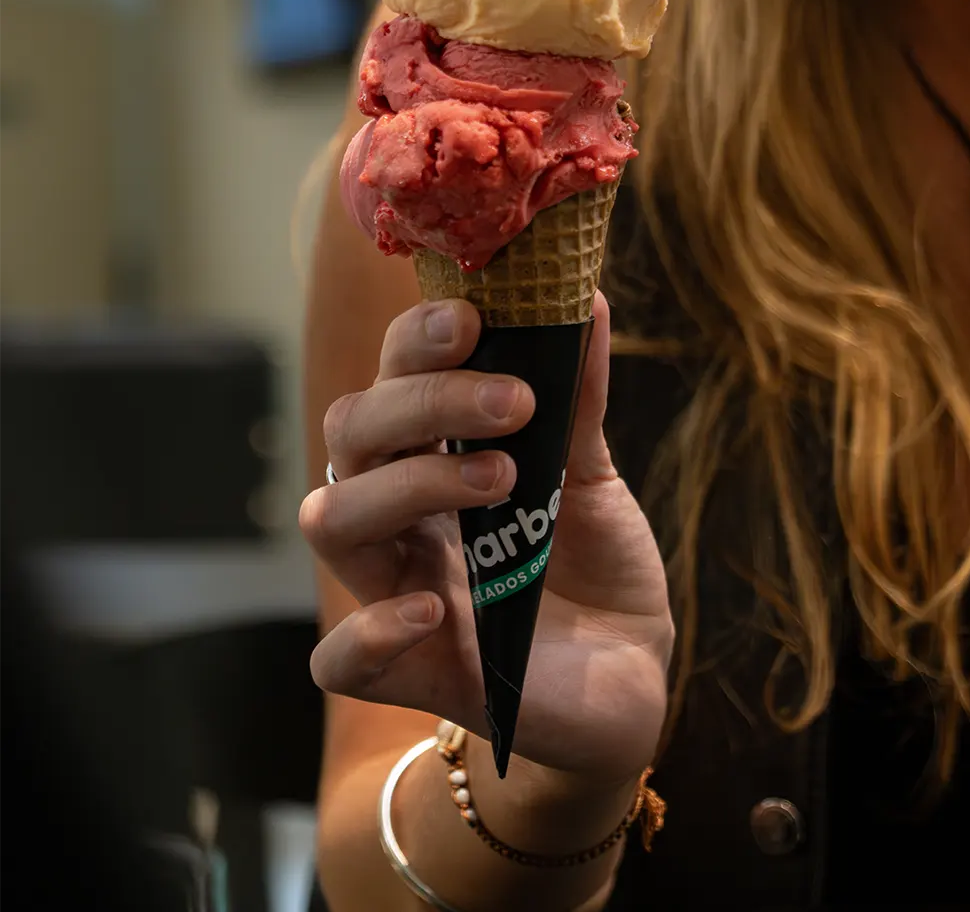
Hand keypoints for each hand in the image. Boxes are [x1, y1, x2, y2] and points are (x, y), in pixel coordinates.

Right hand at [299, 292, 671, 786]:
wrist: (629, 679)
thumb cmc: (595, 566)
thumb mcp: (592, 476)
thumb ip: (577, 400)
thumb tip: (583, 298)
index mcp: (432, 455)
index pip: (390, 380)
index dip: (414, 342)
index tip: (474, 317)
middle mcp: (401, 514)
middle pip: (351, 434)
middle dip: (422, 400)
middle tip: (511, 400)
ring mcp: (395, 590)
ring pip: (331, 521)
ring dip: (408, 485)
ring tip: (502, 479)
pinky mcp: (409, 674)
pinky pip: (338, 659)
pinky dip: (373, 627)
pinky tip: (437, 608)